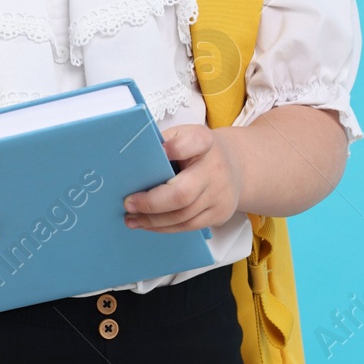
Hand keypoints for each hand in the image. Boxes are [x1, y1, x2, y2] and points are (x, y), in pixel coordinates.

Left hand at [122, 125, 242, 233]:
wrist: (235, 165)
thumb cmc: (199, 151)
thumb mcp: (184, 135)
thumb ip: (164, 143)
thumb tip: (133, 161)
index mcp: (204, 142)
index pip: (194, 142)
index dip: (176, 148)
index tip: (159, 153)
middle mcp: (215, 169)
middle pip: (183, 193)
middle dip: (151, 203)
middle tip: (128, 204)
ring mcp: (220, 195)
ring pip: (183, 216)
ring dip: (153, 221)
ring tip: (132, 219)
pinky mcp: (220, 214)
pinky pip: (189, 226)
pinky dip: (165, 227)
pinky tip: (149, 224)